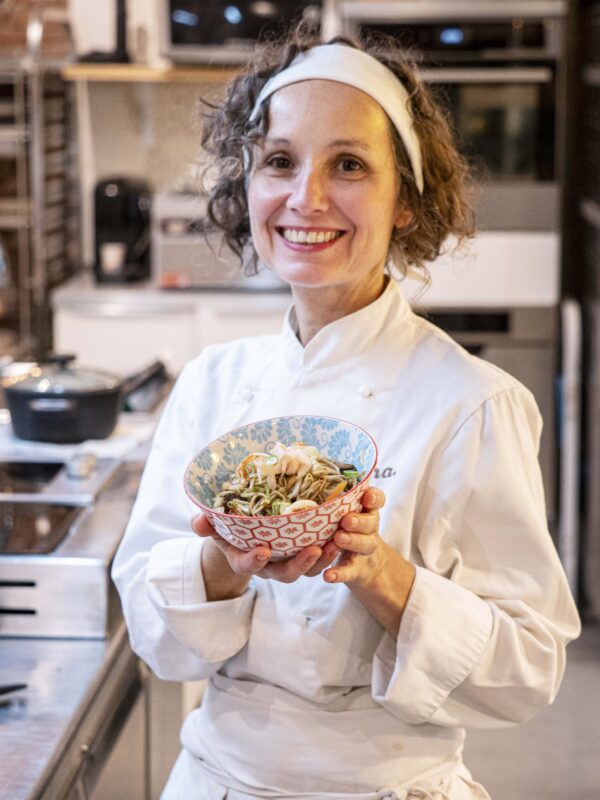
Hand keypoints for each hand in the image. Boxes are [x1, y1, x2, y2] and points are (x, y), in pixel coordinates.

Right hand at [192, 514, 341, 592]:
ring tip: (337, 542)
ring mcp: (289, 560)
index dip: (254, 561)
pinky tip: (343, 530)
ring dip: (325, 558)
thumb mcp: (214, 526)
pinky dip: (334, 547)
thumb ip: (205, 524)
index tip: (262, 551)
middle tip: (314, 551)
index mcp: (245, 559)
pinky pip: (322, 556)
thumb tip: (198, 521)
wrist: (244, 533)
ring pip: (309, 568)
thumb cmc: (228, 528)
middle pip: (286, 573)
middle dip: (301, 564)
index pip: (248, 565)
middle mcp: (270, 565)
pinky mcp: (305, 551)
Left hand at [323, 487, 388, 587]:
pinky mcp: (356, 570)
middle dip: (359, 521)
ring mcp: (364, 549)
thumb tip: (304, 462)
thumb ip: (335, 494)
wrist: (364, 565)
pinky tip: (328, 576)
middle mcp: (369, 528)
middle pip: (371, 523)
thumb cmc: (347, 528)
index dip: (374, 497)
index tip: (367, 495)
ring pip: (363, 545)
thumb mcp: (345, 509)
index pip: (376, 500)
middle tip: (346, 520)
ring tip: (338, 539)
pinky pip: (348, 572)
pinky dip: (339, 574)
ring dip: (352, 542)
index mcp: (366, 510)